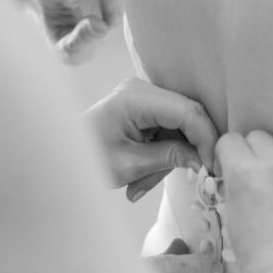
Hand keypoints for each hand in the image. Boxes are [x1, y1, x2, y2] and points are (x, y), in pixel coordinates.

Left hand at [82, 77, 218, 199]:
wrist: (59, 158)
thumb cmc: (87, 161)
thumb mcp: (130, 165)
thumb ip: (170, 158)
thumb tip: (204, 160)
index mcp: (135, 98)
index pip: (187, 112)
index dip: (206, 138)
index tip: (212, 167)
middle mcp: (142, 89)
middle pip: (189, 114)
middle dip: (194, 146)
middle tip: (198, 175)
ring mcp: (143, 96)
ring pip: (182, 124)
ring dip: (176, 154)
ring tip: (143, 183)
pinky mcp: (145, 107)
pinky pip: (170, 127)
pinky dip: (166, 152)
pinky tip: (146, 172)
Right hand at [216, 131, 272, 272]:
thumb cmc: (260, 260)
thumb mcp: (232, 220)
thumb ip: (235, 188)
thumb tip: (238, 174)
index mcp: (246, 174)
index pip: (231, 140)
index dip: (229, 155)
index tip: (233, 167)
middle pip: (260, 138)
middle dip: (255, 154)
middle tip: (260, 181)